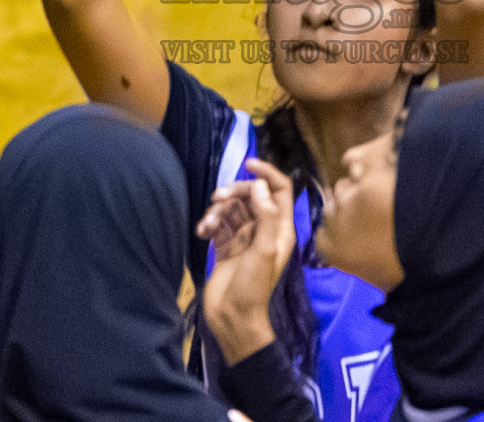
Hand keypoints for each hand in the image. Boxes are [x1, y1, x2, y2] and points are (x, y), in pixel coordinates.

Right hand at [197, 158, 296, 364]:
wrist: (233, 319)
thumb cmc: (254, 288)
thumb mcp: (263, 250)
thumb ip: (265, 216)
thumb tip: (259, 184)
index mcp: (280, 228)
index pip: (279, 190)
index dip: (266, 173)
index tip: (247, 164)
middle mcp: (263, 230)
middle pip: (251, 196)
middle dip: (234, 192)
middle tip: (217, 198)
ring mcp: (244, 238)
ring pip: (231, 209)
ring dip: (217, 211)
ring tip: (207, 225)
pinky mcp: (225, 246)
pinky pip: (218, 224)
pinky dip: (209, 223)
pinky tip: (203, 232)